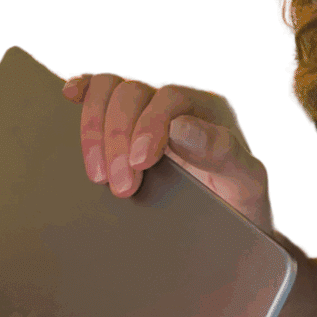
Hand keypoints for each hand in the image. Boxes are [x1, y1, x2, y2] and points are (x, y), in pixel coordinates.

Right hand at [61, 73, 274, 236]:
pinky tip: (70, 95)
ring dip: (94, 128)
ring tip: (98, 174)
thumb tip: (180, 126)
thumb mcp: (245, 181)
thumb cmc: (239, 201)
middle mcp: (177, 105)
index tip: (139, 164)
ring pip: (112, 90)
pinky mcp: (126, 125)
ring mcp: (148, 112)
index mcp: (209, 111)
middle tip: (119, 186)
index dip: (148, 126)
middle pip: (134, 94)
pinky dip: (85, 91)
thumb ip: (221, 151)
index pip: (171, 99)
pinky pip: (102, 92)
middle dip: (117, 137)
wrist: (231, 225)